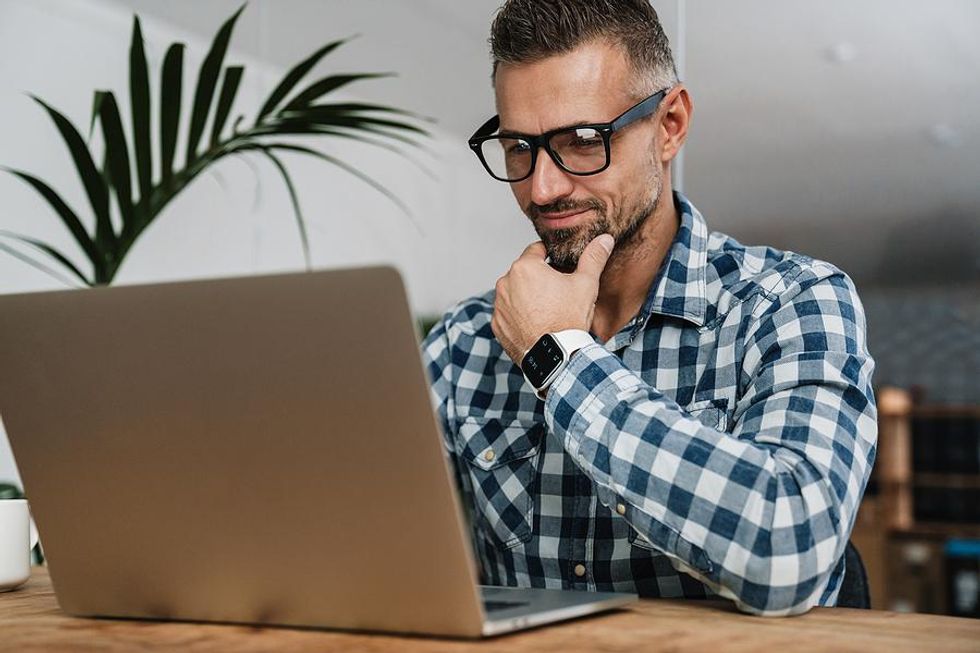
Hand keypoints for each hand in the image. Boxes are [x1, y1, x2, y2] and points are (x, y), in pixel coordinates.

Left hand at [492, 234, 613, 363]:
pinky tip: (536, 324)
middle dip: (538, 279)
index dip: (551, 258)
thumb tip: (604, 240)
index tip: (560, 269)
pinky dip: (519, 316)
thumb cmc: (568, 320)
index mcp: (524, 267)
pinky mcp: (497, 326)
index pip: (536, 250)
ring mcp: (499, 306)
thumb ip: (593, 258)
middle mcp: (505, 283)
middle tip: (557, 294)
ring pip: (515, 293)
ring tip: (547, 311)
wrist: (556, 357)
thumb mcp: (586, 284)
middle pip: (524, 273)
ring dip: (527, 297)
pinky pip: (508, 314)